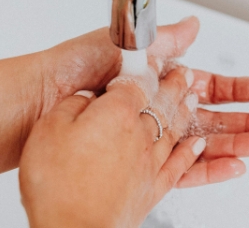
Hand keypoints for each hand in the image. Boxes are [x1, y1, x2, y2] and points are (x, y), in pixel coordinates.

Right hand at [20, 66, 201, 227]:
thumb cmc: (57, 184)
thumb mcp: (50, 129)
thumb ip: (73, 105)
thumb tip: (86, 96)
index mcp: (116, 114)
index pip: (139, 82)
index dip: (147, 68)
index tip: (152, 59)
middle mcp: (139, 136)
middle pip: (163, 103)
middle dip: (175, 85)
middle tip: (183, 73)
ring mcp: (149, 164)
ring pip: (175, 130)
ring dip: (186, 111)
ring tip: (193, 99)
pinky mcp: (152, 191)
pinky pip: (180, 165)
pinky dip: (191, 152)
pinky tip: (198, 146)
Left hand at [38, 17, 248, 187]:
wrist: (40, 99)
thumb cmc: (73, 68)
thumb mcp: (125, 43)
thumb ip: (163, 39)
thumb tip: (193, 24)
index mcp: (155, 81)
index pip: (204, 87)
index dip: (234, 90)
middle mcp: (155, 109)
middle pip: (211, 118)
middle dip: (246, 122)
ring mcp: (149, 136)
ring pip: (203, 144)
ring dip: (235, 144)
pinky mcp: (139, 161)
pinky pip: (181, 170)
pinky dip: (209, 169)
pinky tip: (232, 165)